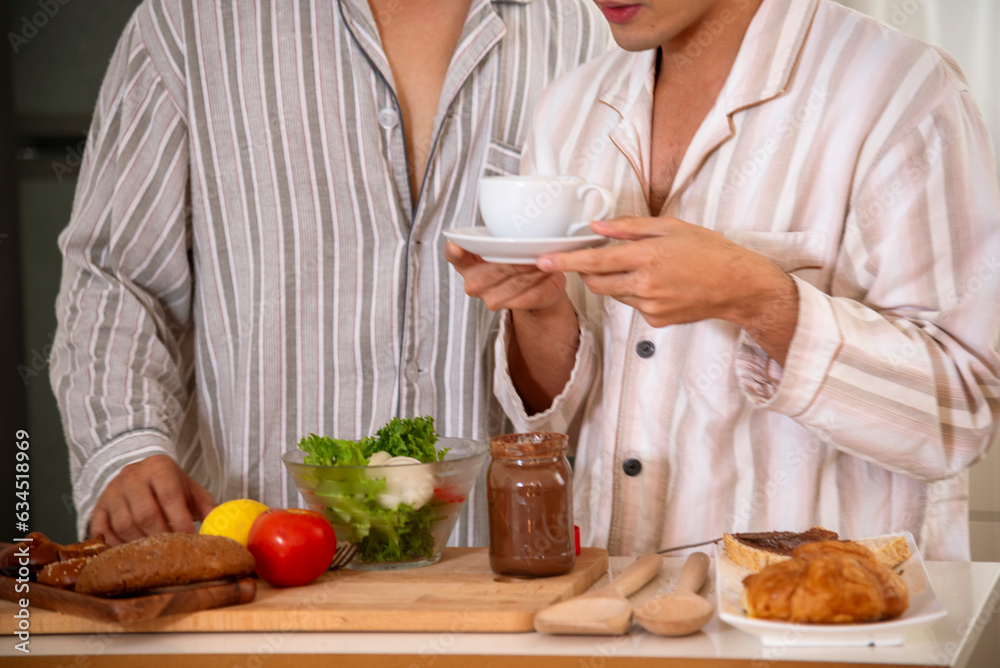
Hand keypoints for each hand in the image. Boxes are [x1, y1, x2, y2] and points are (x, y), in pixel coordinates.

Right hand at [90, 454, 215, 544]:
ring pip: (124, 525)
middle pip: (145, 514)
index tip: (190, 539)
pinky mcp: (98, 507)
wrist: (139, 474)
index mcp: (159, 468)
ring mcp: (112, 491)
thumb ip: (208, 507)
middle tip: (172, 552)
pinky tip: (131, 552)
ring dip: (141, 544)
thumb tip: (223, 528)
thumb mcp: (191, 490)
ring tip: (155, 553)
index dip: (180, 520)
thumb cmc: (170, 486)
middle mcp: (133, 476)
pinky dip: (117, 546)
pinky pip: (103, 532)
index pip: (170, 496)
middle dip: (161, 536)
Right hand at [445, 240, 578, 411]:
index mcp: (466, 262)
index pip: (454, 255)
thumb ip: (503, 235)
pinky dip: (541, 282)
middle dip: (516, 259)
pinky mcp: (511, 307)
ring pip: (515, 282)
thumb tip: (519, 230)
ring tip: (546, 258)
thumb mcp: (505, 241)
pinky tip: (548, 272)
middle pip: (494, 270)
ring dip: (534, 270)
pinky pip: (530, 294)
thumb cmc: (513, 256)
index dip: (454, 251)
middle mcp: (473, 283)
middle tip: (532, 248)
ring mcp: (490, 298)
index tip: (458, 246)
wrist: (531, 283)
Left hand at [537, 216, 797, 362]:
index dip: (565, 261)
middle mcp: (645, 285)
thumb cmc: (709, 250)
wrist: (739, 285)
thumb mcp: (671, 227)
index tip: (542, 260)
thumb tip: (597, 226)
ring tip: (647, 267)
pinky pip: (633, 306)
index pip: (594, 261)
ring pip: (615, 294)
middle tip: (602, 257)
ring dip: (618, 281)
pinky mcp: (656, 321)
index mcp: (647, 257)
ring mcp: (651, 306)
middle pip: (596, 283)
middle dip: (590, 272)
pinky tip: (661, 284)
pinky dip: (637, 294)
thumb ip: (630, 228)